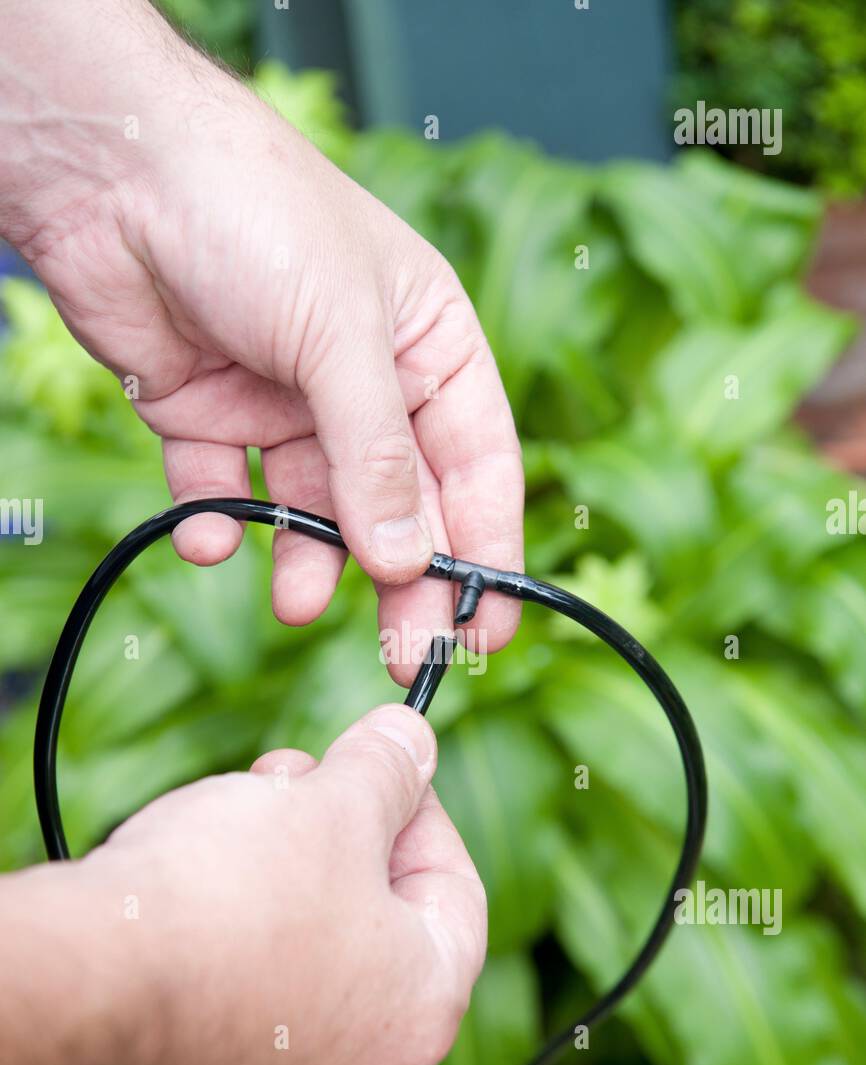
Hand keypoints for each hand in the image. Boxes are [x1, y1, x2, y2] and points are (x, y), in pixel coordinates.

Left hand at [0, 0, 523, 684]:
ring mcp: (286, 402)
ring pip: (313, 511)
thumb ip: (375, 456)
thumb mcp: (340, 337)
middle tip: (402, 653)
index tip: (489, 628)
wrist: (117, 169)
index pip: (477, 464)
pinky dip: (218, 523)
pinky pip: (226, 493)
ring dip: (306, 561)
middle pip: (398, 505)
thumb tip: (405, 562)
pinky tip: (210, 537)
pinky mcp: (211, 416)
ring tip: (294, 602)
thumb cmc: (256, 213)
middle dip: (400, 580)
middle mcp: (365, 383)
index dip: (486, 547)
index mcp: (429, 347)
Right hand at [0, 706, 485, 1064]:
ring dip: (281, 868)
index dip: (420, 806)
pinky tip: (187, 882)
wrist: (87, 989)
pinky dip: (226, 926)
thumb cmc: (231, 898)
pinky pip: (238, 987)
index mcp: (422, 1005)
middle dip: (338, 830)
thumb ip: (389, 769)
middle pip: (375, 918)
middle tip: (291, 780)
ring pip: (304, 947)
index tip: (376, 764)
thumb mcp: (334, 805)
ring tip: (228, 818)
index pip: (455, 887)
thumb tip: (414, 739)